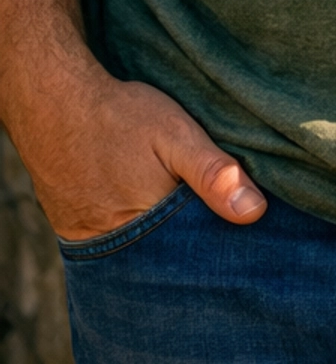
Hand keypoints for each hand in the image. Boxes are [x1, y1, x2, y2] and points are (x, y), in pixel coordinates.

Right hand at [28, 71, 266, 243]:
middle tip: (208, 223)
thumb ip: (212, 173)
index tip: (241, 235)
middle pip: (165, 260)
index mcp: (149, 230)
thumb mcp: (176, 135)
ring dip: (160, 243)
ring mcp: (91, 244)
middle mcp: (117, 248)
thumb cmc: (119, 117)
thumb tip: (254, 212)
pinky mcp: (74, 232)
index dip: (218, 245)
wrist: (53, 103)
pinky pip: (111, 246)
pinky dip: (132, 236)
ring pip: (139, 255)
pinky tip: (143, 215)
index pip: (194, 256)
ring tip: (175, 216)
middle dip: (190, 247)